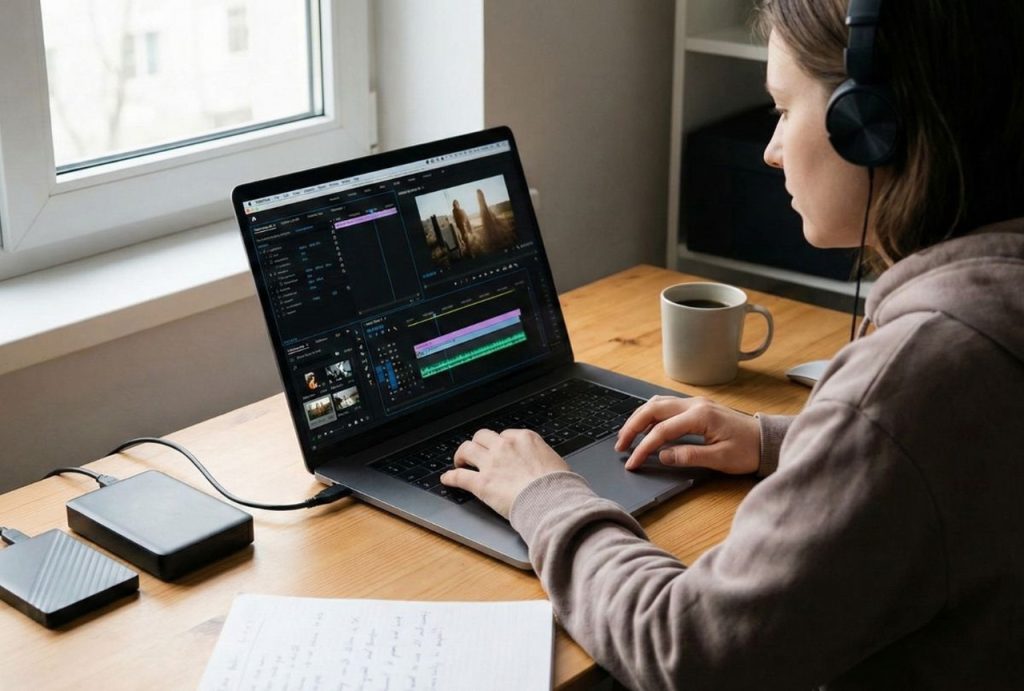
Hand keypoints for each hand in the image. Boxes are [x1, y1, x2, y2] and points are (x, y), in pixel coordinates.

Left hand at [441, 428, 569, 517]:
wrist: (553, 501)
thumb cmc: (560, 486)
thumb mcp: (555, 461)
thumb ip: (542, 458)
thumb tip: (543, 466)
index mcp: (524, 438)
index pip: (505, 435)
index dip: (500, 444)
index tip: (499, 451)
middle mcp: (505, 446)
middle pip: (482, 436)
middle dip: (478, 444)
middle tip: (476, 453)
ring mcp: (491, 464)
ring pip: (467, 449)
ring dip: (461, 455)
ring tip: (459, 462)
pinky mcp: (482, 483)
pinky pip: (459, 476)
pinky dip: (450, 477)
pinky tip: (447, 479)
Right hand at [615, 396, 760, 473]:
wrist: (766, 441)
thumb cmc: (747, 451)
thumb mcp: (720, 459)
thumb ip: (689, 456)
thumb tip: (663, 456)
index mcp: (700, 416)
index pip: (662, 430)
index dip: (643, 447)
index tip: (633, 462)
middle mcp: (695, 404)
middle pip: (653, 409)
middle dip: (633, 426)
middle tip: (620, 446)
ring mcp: (695, 403)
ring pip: (657, 403)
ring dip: (639, 418)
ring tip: (628, 436)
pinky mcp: (697, 407)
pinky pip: (666, 405)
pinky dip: (651, 414)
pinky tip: (645, 427)